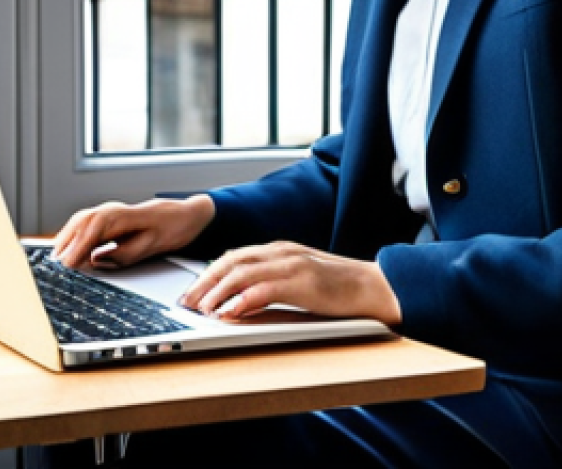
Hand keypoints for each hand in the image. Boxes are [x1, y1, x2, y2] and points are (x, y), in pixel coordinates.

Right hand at [52, 195, 215, 269]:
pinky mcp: (103, 217)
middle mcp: (110, 210)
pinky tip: (64, 251)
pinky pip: (81, 225)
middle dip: (65, 247)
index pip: (91, 232)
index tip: (66, 267)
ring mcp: (105, 211)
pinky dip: (70, 237)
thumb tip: (94, 262)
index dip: (76, 250)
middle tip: (54, 270)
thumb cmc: (166, 230)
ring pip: (77, 223)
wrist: (178, 217)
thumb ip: (119, 256)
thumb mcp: (146, 249)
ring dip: (64, 242)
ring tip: (55, 264)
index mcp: (121, 217)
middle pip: (79, 225)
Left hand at [179, 241, 401, 325]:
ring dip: (217, 291)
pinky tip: (230, 311)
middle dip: (204, 282)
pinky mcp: (303, 281)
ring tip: (202, 308)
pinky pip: (264, 289)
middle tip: (187, 302)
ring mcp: (291, 264)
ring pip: (242, 272)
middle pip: (231, 261)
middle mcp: (281, 251)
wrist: (374, 286)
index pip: (233, 256)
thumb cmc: (338, 288)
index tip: (192, 292)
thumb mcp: (298, 281)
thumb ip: (271, 284)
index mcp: (278, 249)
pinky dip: (242, 299)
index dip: (209, 274)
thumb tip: (238, 302)